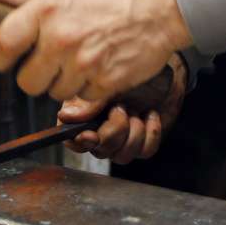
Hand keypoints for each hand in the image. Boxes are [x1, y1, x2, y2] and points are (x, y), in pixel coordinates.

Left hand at [0, 0, 192, 102]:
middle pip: (26, 82)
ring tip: (80, 59)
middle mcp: (60, 38)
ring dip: (64, 82)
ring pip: (54, 93)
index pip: (2, 47)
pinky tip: (99, 66)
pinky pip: (83, 98)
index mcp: (45, 11)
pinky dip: (89, 88)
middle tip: (49, 62)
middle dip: (35, 76)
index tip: (6, 61)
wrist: (158, 5)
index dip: (0, 59)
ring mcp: (83, 63)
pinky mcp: (105, 83)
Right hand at [59, 53, 187, 163]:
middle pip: (99, 151)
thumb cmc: (130, 68)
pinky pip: (144, 152)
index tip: (91, 135)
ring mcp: (121, 138)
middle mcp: (99, 130)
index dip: (79, 143)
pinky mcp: (143, 142)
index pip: (72, 141)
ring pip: (122, 157)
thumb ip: (89, 103)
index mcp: (83, 114)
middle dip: (115, 131)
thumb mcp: (109, 82)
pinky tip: (151, 114)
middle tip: (122, 107)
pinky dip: (151, 133)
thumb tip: (64, 117)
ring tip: (137, 110)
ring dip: (134, 133)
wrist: (161, 69)